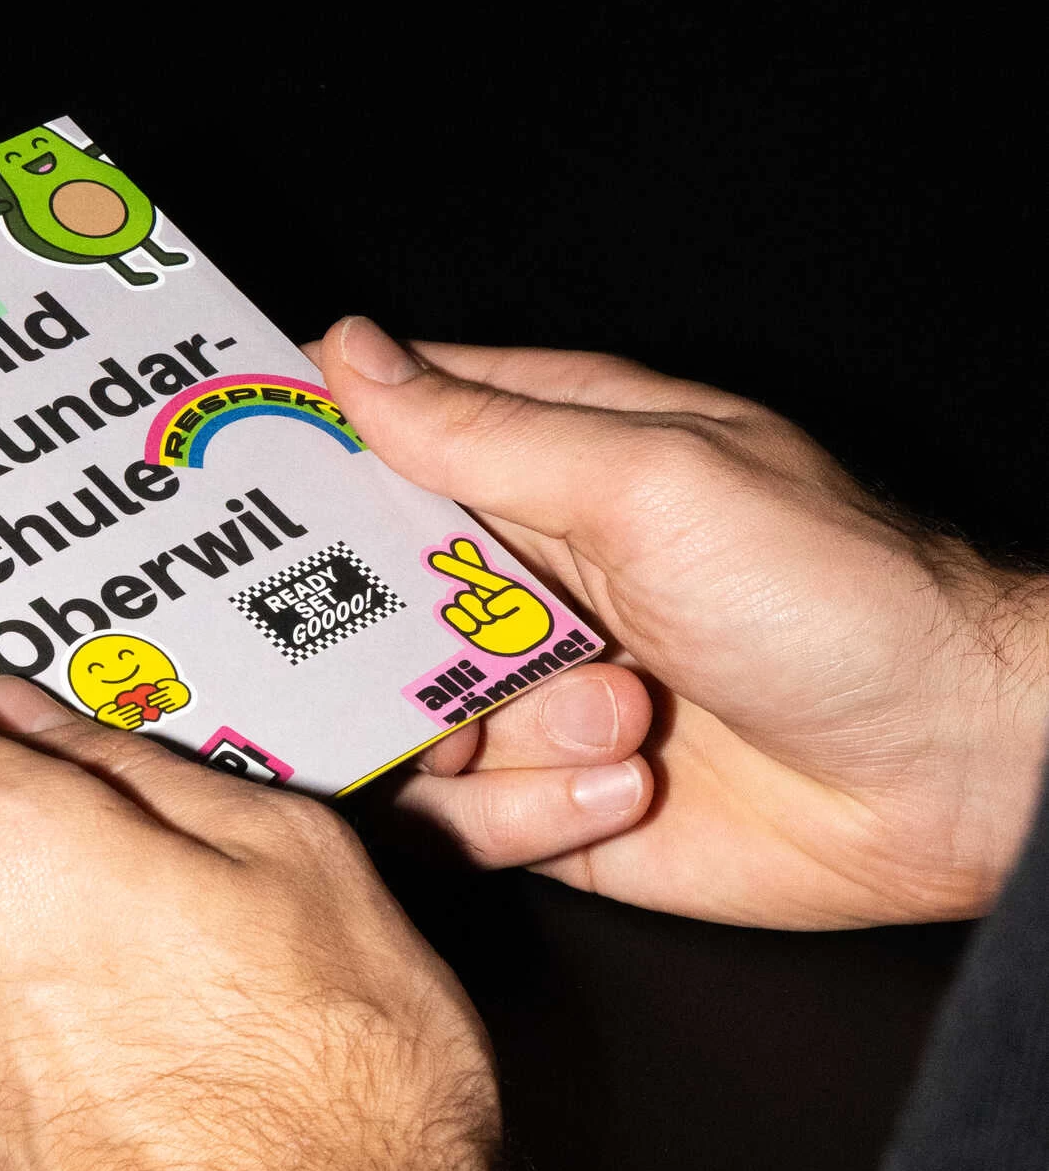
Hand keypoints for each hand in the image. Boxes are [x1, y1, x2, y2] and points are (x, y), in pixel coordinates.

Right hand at [320, 320, 1048, 926]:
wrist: (955, 775)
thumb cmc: (836, 597)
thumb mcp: (648, 481)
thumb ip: (484, 430)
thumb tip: (351, 350)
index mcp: (550, 462)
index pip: (386, 432)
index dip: (299, 452)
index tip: (215, 483)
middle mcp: (525, 577)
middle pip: (360, 595)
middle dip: (354, 629)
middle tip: (380, 637)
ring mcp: (531, 695)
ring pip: (395, 721)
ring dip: (488, 734)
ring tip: (615, 716)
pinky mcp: (545, 807)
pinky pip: (458, 819)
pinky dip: (521, 815)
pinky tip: (626, 789)